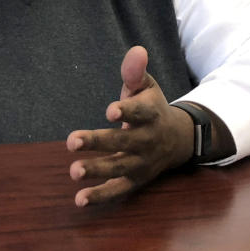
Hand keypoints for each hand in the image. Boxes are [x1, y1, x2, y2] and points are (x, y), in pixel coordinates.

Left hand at [66, 46, 192, 205]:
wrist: (177, 139)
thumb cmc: (151, 108)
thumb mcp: (146, 87)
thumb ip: (135, 72)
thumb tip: (136, 50)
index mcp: (152, 114)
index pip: (140, 113)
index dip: (126, 111)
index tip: (110, 111)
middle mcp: (148, 140)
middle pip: (123, 142)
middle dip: (98, 142)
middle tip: (72, 142)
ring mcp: (141, 163)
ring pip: (119, 168)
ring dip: (97, 171)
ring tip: (74, 171)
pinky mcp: (135, 179)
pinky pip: (118, 190)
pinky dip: (100, 196)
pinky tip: (79, 200)